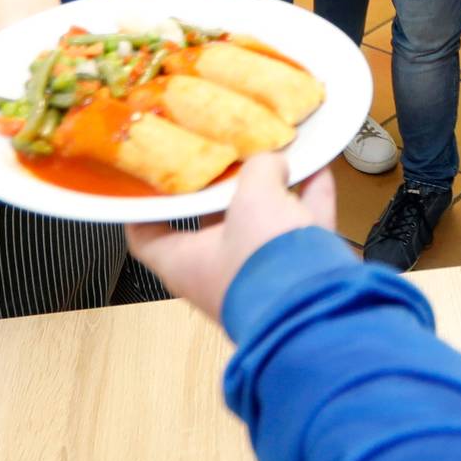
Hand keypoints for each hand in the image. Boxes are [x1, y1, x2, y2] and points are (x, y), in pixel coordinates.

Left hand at [125, 152, 337, 322]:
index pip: (145, 236)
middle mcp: (219, 271)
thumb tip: (270, 162)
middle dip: (224, 189)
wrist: (315, 307)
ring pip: (262, 224)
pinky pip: (303, 226)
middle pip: (212, 224)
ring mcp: (260, 274)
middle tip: (227, 154)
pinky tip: (317, 168)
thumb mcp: (251, 199)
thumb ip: (257, 171)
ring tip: (277, 156)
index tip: (148, 179)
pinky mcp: (299, 273)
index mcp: (185, 263)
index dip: (143, 207)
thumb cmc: (261, 260)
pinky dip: (310, 197)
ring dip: (272, 191)